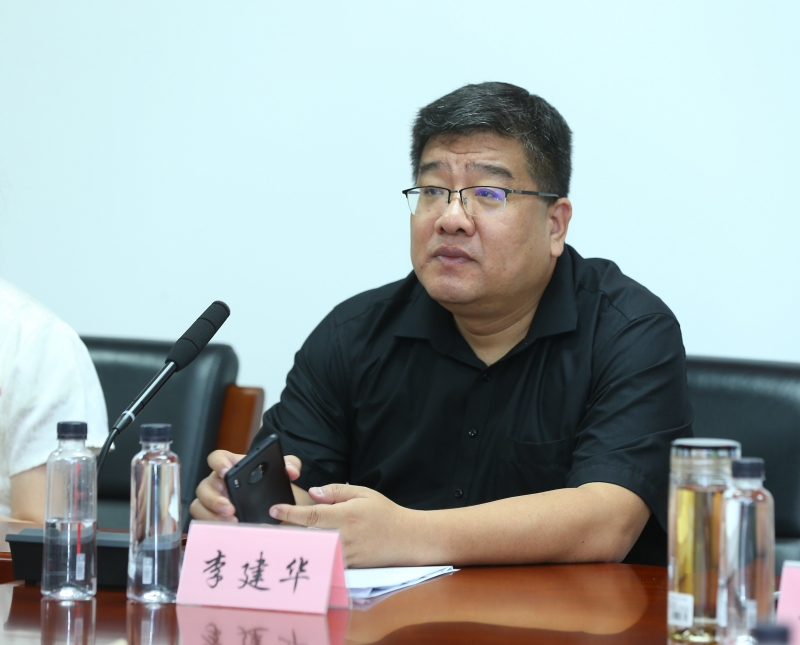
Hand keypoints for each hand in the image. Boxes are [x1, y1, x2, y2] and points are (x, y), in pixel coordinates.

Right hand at [190, 450, 302, 521]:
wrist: (277, 504)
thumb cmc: (273, 484)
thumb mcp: (283, 472)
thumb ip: (290, 464)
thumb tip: (291, 471)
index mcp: (231, 465)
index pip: (217, 458)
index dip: (218, 463)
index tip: (226, 472)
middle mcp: (218, 482)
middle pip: (204, 486)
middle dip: (215, 499)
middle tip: (231, 509)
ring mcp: (213, 500)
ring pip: (200, 506)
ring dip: (212, 516)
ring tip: (232, 523)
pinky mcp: (213, 516)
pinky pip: (204, 521)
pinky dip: (214, 526)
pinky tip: (229, 531)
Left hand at [269, 484, 422, 567]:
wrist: (407, 539)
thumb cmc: (384, 513)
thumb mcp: (363, 493)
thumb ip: (336, 491)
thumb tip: (313, 492)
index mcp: (346, 515)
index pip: (311, 515)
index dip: (289, 513)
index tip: (273, 509)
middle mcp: (343, 536)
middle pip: (306, 536)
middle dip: (285, 532)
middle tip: (264, 528)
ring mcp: (345, 554)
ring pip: (313, 550)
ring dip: (295, 545)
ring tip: (276, 540)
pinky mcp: (348, 567)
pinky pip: (324, 560)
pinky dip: (311, 556)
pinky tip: (300, 552)